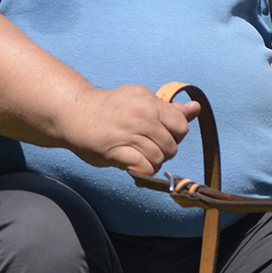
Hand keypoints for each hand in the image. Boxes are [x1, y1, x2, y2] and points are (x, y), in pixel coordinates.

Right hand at [61, 84, 193, 176]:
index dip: (174, 136)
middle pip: (172, 146)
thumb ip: (169, 109)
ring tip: (138, 157)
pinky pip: (144, 167)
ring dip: (151, 163)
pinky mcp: (116, 150)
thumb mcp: (140, 101)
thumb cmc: (110, 109)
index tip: (160, 136)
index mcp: (149, 101)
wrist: (75, 113)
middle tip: (146, 149)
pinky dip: (142, 172)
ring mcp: (128, 133)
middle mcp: (141, 115)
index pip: (181, 126)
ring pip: (159, 158)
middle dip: (163, 152)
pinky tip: (133, 166)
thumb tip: (196, 108)